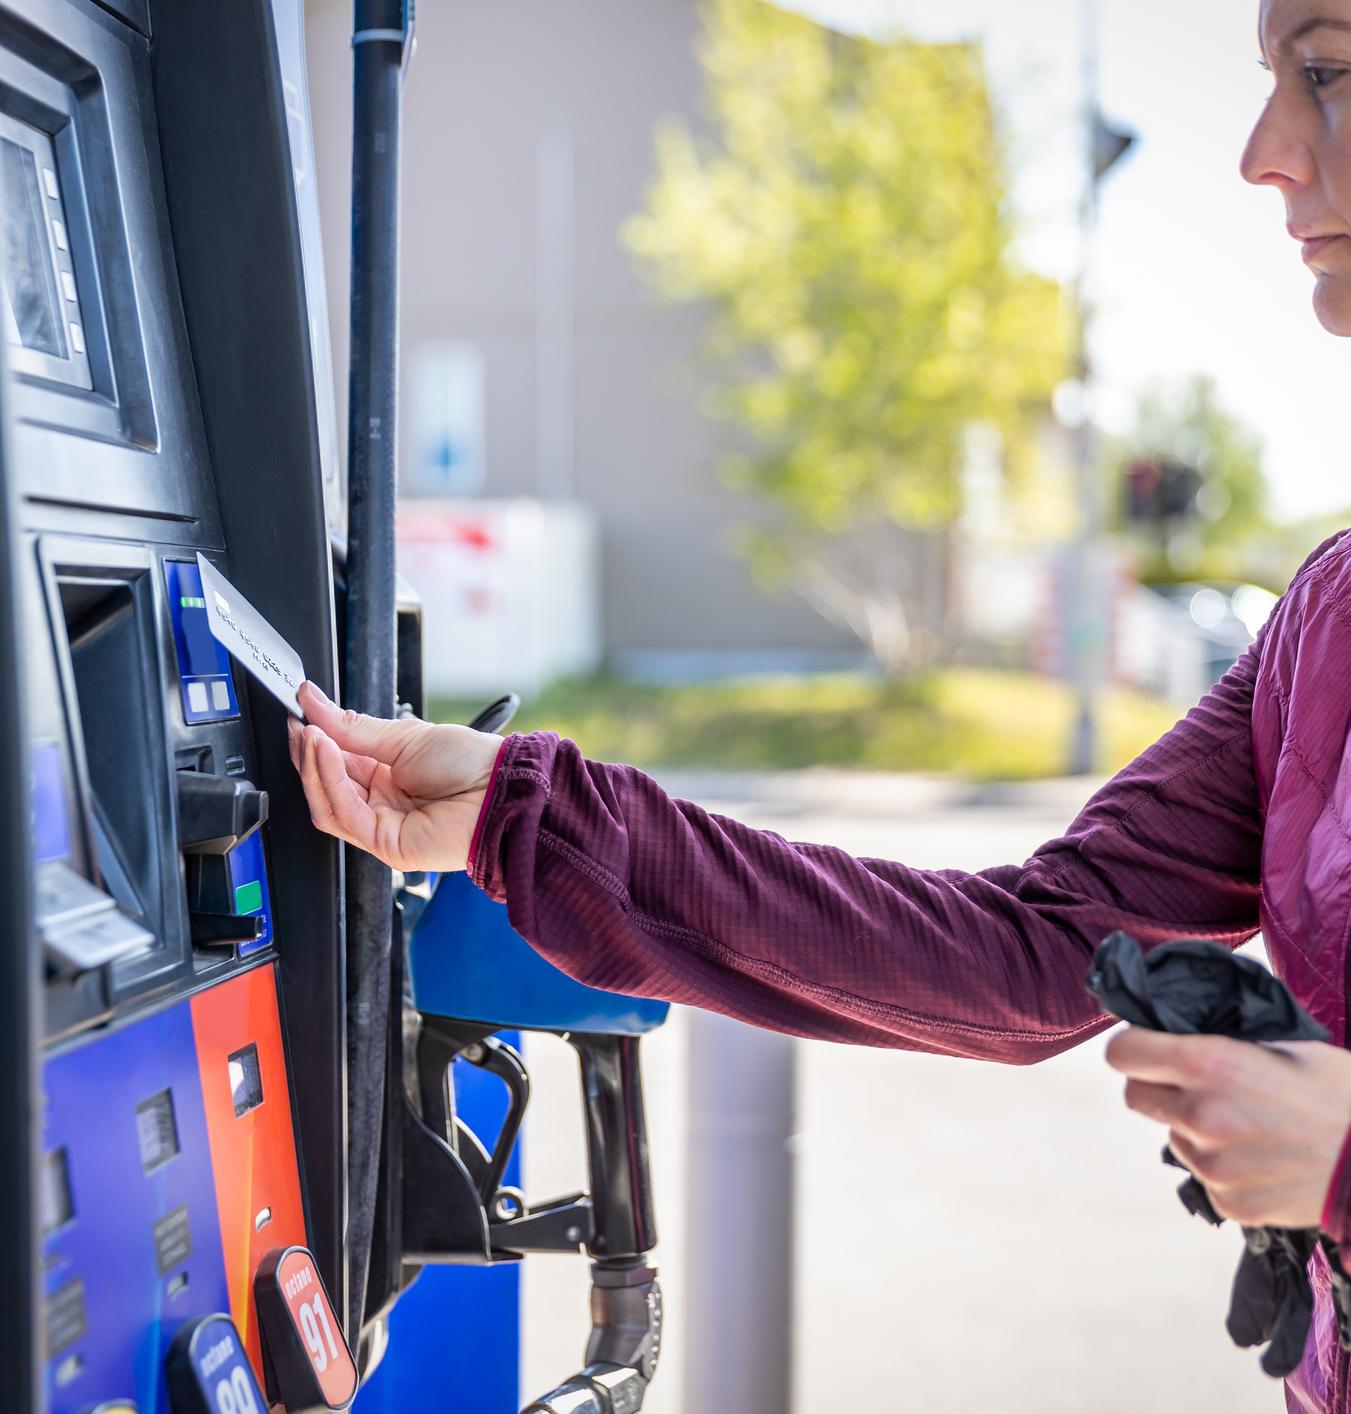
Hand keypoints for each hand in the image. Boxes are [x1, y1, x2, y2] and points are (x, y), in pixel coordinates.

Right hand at [287, 681, 503, 872]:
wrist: (502, 788)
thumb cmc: (471, 764)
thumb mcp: (404, 736)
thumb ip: (352, 726)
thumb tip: (313, 701)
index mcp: (386, 776)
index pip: (335, 763)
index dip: (313, 742)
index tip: (298, 715)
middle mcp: (380, 802)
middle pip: (325, 785)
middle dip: (309, 754)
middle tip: (299, 724)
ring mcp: (381, 826)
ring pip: (327, 803)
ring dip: (315, 766)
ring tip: (312, 735)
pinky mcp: (385, 845)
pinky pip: (344, 814)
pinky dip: (330, 781)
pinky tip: (327, 753)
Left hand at [1106, 1027, 1350, 1228]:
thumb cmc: (1341, 1094)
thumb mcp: (1285, 1044)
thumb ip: (1224, 1039)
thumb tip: (1181, 1031)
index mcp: (1211, 1064)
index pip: (1122, 1053)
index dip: (1133, 1047)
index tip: (1148, 1048)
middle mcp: (1201, 1114)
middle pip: (1134, 1096)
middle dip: (1156, 1086)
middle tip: (1195, 1086)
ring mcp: (1213, 1164)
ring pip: (1172, 1136)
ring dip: (1193, 1128)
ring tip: (1249, 1126)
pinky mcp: (1229, 1202)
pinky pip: (1204, 1175)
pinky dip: (1223, 1166)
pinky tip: (1264, 1159)